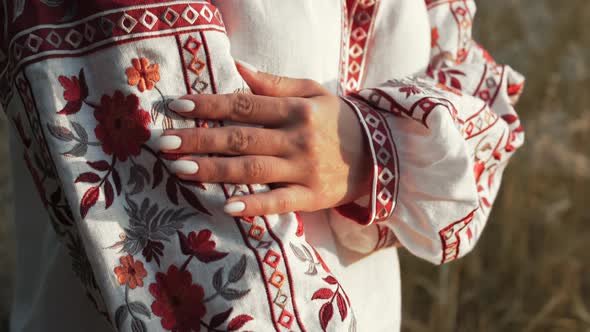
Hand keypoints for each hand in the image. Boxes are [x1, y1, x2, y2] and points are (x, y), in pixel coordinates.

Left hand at [157, 61, 371, 216]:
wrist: (378, 154)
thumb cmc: (336, 120)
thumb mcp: (312, 93)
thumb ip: (274, 83)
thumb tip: (236, 67)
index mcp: (295, 110)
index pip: (243, 105)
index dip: (208, 106)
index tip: (176, 106)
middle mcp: (297, 138)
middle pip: (240, 138)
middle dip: (199, 140)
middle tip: (163, 143)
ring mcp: (304, 169)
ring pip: (253, 169)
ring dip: (214, 170)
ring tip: (180, 169)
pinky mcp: (311, 196)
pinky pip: (279, 202)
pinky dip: (254, 204)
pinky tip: (226, 205)